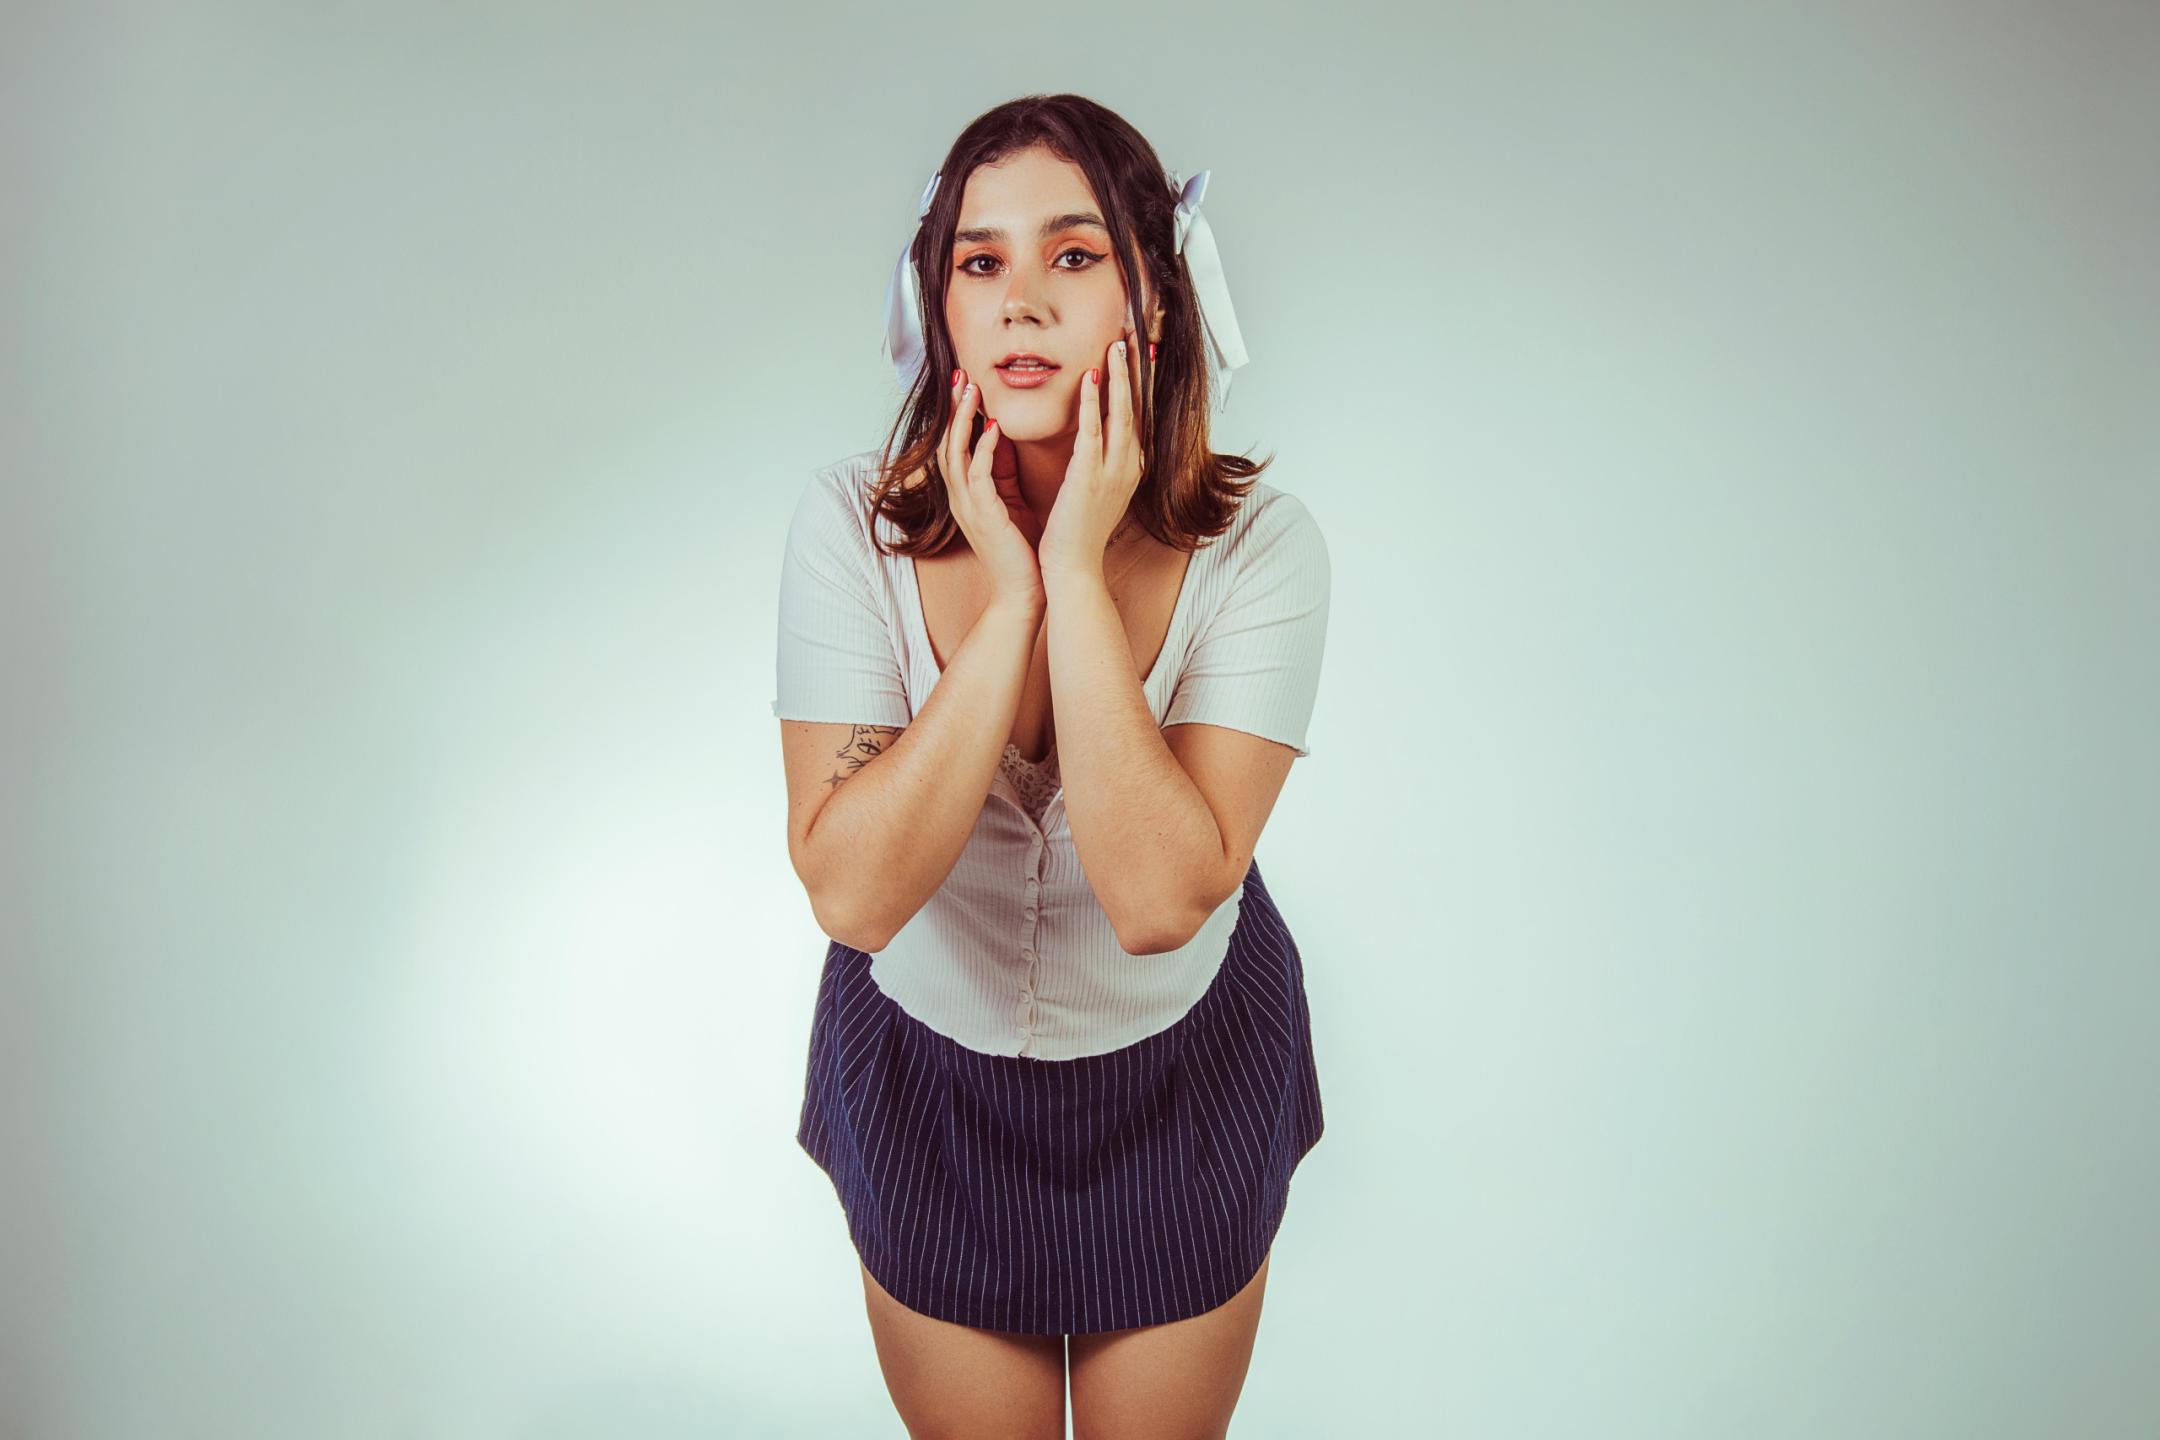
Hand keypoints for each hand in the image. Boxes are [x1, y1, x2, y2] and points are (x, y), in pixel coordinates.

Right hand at [939, 370, 1044, 609]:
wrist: (1026, 591)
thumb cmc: (1024, 549)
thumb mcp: (1012, 501)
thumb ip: (1005, 472)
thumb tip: (1008, 439)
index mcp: (969, 494)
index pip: (958, 445)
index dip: (960, 414)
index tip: (969, 383)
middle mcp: (962, 497)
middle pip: (947, 442)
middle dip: (954, 408)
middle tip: (962, 375)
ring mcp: (968, 506)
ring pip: (955, 453)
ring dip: (963, 420)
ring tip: (972, 391)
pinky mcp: (982, 515)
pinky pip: (976, 475)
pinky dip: (983, 448)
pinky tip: (994, 428)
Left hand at [1039, 325, 1144, 583]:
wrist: (1074, 568)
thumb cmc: (1079, 533)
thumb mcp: (1097, 492)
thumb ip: (1100, 463)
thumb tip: (1096, 439)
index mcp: (1130, 468)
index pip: (1137, 416)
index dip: (1140, 384)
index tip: (1141, 355)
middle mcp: (1129, 466)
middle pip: (1137, 408)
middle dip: (1137, 370)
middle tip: (1136, 336)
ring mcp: (1113, 471)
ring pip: (1121, 413)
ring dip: (1120, 376)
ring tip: (1118, 344)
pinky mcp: (1090, 476)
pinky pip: (1094, 430)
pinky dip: (1095, 402)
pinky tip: (1092, 377)